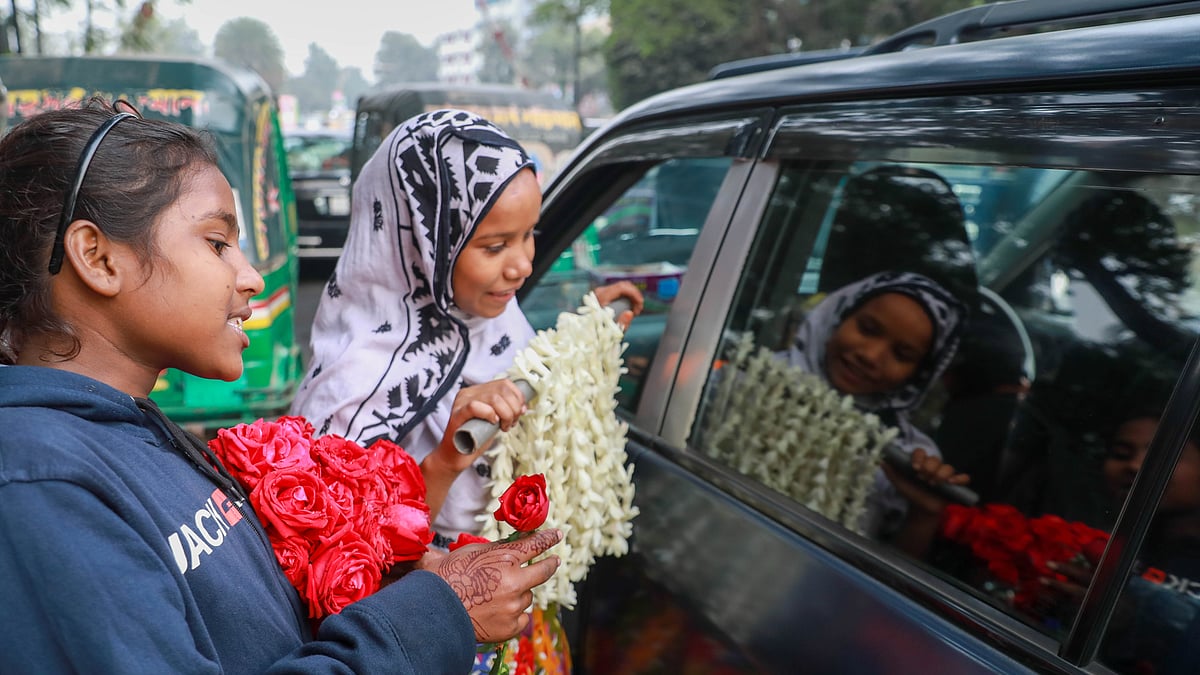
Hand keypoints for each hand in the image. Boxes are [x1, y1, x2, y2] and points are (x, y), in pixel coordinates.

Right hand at [421, 528, 563, 641]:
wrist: (434, 609)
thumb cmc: (447, 577)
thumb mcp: (472, 552)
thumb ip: (498, 549)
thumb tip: (517, 543)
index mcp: (504, 559)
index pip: (535, 544)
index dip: (548, 538)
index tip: (557, 535)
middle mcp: (514, 582)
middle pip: (544, 571)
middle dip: (550, 564)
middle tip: (554, 561)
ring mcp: (513, 606)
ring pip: (528, 596)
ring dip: (519, 594)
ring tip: (495, 596)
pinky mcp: (510, 626)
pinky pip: (522, 617)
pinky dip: (514, 615)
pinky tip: (497, 612)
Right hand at [422, 379, 527, 519]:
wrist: (457, 456)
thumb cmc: (476, 438)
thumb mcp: (495, 419)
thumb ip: (505, 409)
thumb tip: (523, 406)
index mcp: (478, 391)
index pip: (504, 383)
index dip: (518, 396)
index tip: (521, 411)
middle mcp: (469, 393)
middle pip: (501, 390)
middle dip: (514, 407)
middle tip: (512, 423)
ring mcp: (461, 402)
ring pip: (493, 398)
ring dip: (506, 414)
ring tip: (504, 427)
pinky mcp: (457, 415)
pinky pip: (475, 406)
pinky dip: (489, 413)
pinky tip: (493, 423)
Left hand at [594, 281, 643, 330]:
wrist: (587, 333)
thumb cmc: (598, 333)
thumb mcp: (611, 331)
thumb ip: (622, 323)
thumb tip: (630, 313)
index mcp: (601, 297)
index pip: (622, 288)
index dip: (635, 294)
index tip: (641, 304)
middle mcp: (600, 292)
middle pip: (624, 286)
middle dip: (635, 296)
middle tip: (638, 310)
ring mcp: (601, 292)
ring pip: (622, 288)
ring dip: (632, 297)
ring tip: (634, 311)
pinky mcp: (603, 295)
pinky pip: (618, 292)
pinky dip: (626, 298)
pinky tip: (628, 310)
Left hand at [881, 447, 970, 515]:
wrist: (921, 509)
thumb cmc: (911, 493)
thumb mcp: (899, 484)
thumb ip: (892, 473)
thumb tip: (882, 461)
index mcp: (921, 463)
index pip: (921, 452)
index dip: (919, 457)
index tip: (915, 468)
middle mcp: (934, 466)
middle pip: (935, 459)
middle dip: (929, 468)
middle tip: (923, 478)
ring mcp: (945, 475)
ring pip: (948, 467)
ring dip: (941, 474)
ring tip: (933, 484)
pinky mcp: (955, 485)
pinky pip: (963, 478)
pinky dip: (960, 479)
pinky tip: (952, 483)